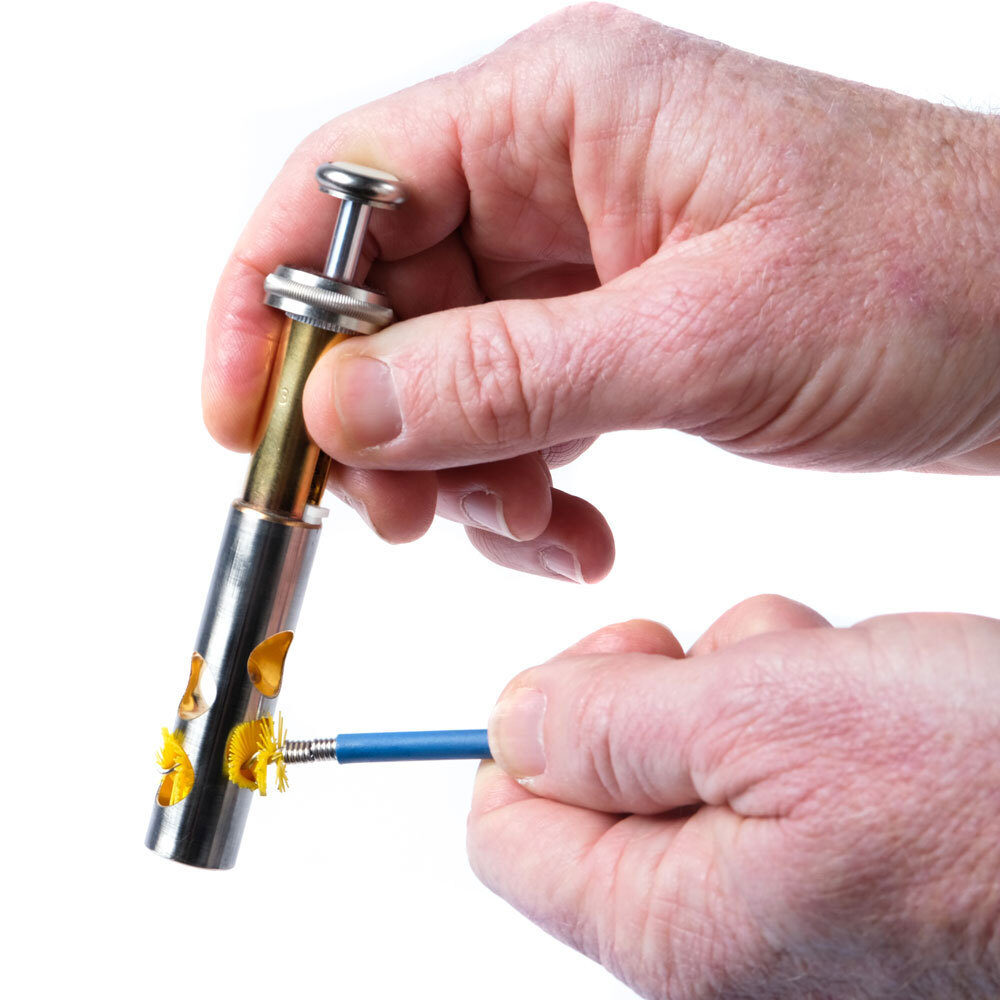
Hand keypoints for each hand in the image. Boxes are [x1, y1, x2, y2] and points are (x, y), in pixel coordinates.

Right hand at [204, 4, 999, 581]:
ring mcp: (586, 259)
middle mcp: (558, 173)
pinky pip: (518, 411)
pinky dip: (523, 484)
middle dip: (379, 422)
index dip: (270, 300)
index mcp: (562, 111)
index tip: (243, 419)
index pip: (347, 188)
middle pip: (389, 297)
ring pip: (450, 373)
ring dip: (462, 471)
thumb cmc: (924, 281)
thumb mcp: (700, 338)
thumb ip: (508, 376)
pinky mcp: (618, 331)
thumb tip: (344, 407)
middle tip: (402, 521)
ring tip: (529, 532)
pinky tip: (571, 532)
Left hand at [469, 596, 999, 997]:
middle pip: (599, 781)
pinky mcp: (837, 851)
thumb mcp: (767, 721)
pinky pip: (761, 756)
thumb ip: (611, 729)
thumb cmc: (987, 784)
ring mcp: (782, 894)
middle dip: (662, 694)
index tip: (614, 663)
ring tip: (834, 678)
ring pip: (685, 750)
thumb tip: (508, 726)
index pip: (507, 832)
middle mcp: (719, 933)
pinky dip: (795, 700)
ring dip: (740, 684)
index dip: (534, 731)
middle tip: (749, 663)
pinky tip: (867, 692)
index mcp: (674, 928)